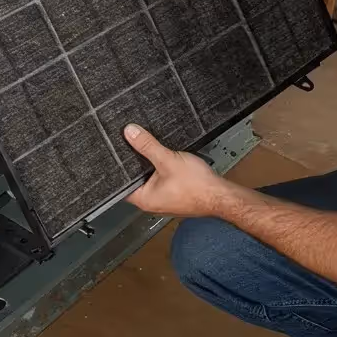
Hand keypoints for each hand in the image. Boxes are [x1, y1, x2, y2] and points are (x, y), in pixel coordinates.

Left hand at [122, 124, 239, 217]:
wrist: (221, 195)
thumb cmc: (197, 186)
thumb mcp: (168, 160)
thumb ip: (147, 145)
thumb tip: (130, 133)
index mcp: (144, 199)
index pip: (120, 184)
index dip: (117, 167)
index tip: (115, 152)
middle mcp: (151, 203)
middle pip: (135, 180)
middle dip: (135, 163)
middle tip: (131, 145)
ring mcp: (164, 200)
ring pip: (150, 180)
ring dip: (150, 166)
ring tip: (149, 150)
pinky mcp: (175, 196)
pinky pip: (162, 181)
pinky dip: (162, 170)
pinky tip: (167, 160)